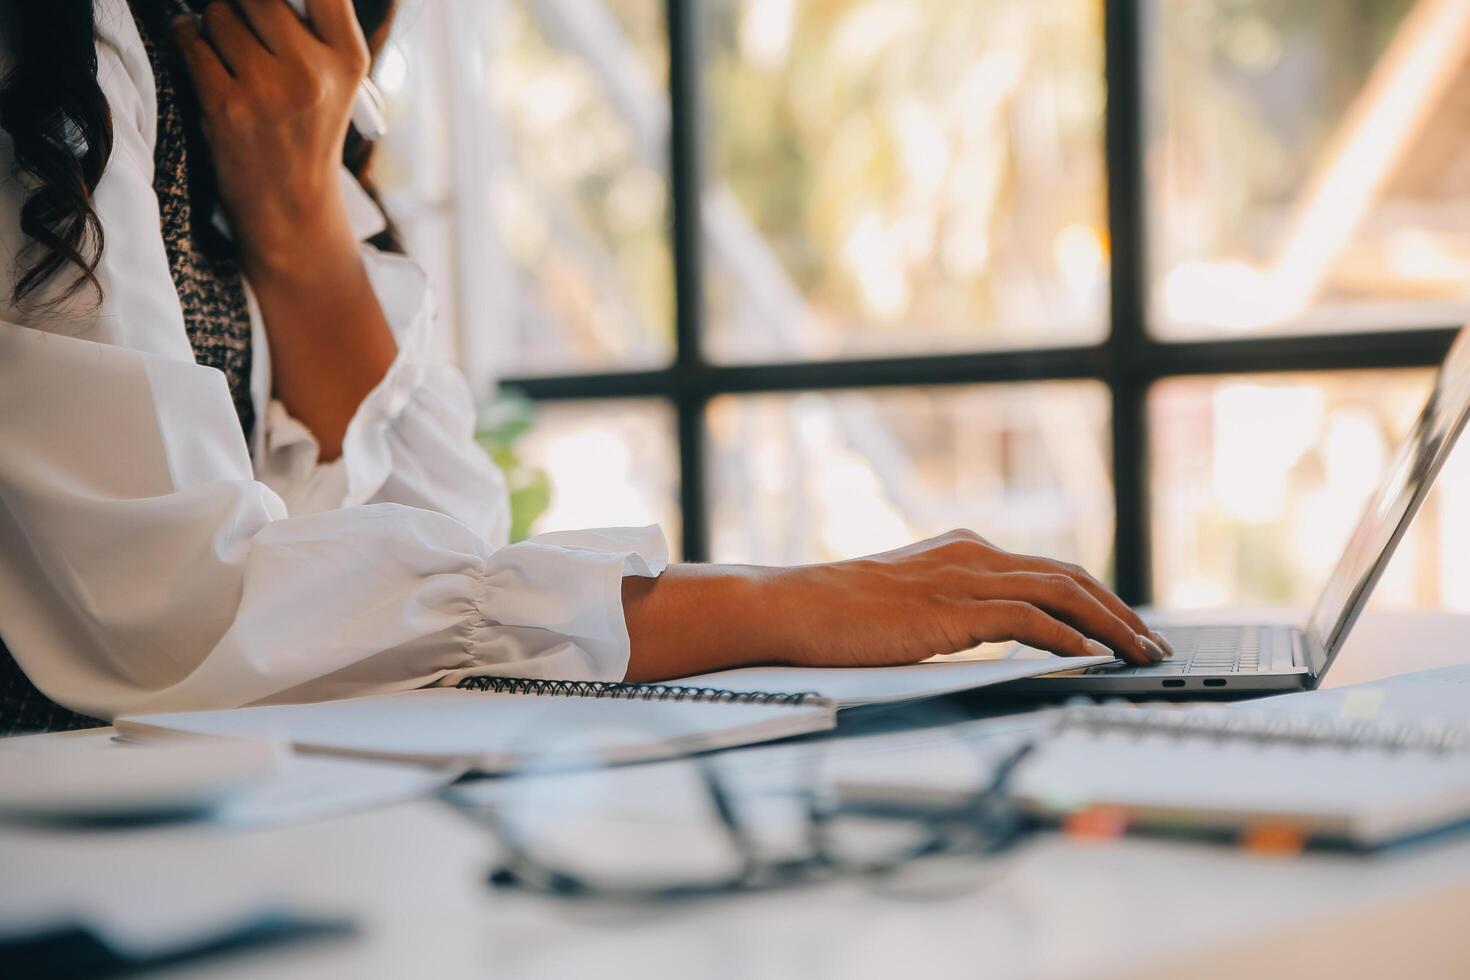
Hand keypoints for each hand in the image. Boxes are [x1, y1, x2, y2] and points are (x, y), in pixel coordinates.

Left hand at [172, 0, 368, 274]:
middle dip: (240, 4)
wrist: (291, 205)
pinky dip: (187, 38)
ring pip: (219, 14)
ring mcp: (269, 90)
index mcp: (348, 59)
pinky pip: (190, 41)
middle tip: (242, 24)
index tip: (269, 6)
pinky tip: (199, 52)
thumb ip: (313, 25)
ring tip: (227, 53)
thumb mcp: (336, 79)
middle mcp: (313, 72)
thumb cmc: (308, 132)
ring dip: (213, 24)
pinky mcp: (227, 106)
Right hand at [621, 531, 1169, 681]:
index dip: (1099, 599)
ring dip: (1111, 624)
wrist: (790, 608)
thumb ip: (957, 612)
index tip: (1128, 629)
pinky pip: (1029, 619)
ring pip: (1062, 593)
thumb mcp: (910, 605)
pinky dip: (1068, 637)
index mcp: (964, 549)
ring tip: (1141, 655)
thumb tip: (1003, 641)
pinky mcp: (951, 607)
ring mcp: (963, 576)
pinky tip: (1092, 657)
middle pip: (1071, 575)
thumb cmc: (838, 616)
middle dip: (1121, 611)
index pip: (1051, 571)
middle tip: (1155, 645)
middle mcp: (972, 553)